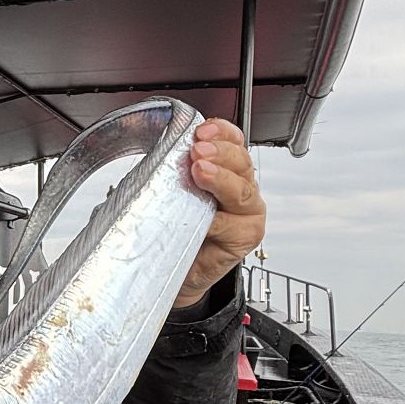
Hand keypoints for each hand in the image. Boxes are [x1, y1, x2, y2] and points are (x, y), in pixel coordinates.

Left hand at [173, 118, 265, 307]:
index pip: (232, 141)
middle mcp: (241, 186)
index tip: (201, 131)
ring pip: (242, 190)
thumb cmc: (176, 230)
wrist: (179, 272)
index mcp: (226, 168)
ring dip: (221, 180)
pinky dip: (218, 221)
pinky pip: (234, 226)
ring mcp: (247, 212)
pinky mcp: (246, 237)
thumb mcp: (172, 194)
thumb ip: (173, 174)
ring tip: (200, 172)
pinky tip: (206, 219)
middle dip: (220, 153)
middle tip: (198, 150)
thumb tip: (157, 158)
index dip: (220, 133)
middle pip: (240, 162)